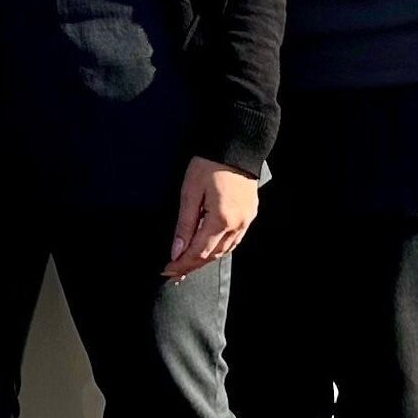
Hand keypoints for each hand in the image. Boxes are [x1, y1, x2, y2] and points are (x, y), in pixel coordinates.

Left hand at [164, 158, 258, 279]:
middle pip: (212, 255)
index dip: (182, 264)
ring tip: (188, 263)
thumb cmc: (209, 164)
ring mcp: (246, 221)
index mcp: (221, 220)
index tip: (167, 270)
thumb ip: (184, 225)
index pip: (198, 252)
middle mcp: (237, 225)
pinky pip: (235, 240)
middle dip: (192, 265)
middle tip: (174, 271)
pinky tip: (209, 248)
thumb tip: (176, 251)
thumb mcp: (190, 192)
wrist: (235, 146)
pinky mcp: (250, 214)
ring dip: (206, 258)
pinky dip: (220, 248)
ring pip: (225, 250)